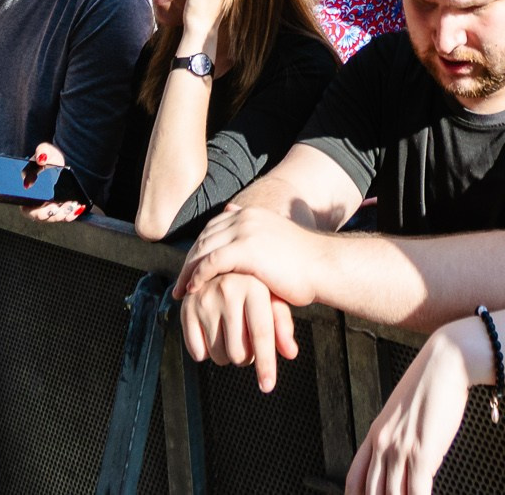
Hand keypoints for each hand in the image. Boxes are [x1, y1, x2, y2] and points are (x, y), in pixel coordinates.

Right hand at [22, 144, 82, 223]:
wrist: (59, 161)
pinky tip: (79, 207)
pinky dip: (72, 214)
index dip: (38, 213)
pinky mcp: (59, 207)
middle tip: (65, 206)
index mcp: (27, 193)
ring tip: (73, 204)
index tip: (50, 207)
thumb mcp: (45, 151)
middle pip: (43, 217)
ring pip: (55, 217)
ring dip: (65, 214)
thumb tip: (41, 158)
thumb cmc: (48, 157)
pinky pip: (64, 216)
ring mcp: (48, 206)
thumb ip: (42, 151)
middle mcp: (37, 203)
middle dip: (55, 215)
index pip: (28, 211)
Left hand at [172, 204, 323, 307]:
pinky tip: (193, 290)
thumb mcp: (275, 242)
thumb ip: (255, 237)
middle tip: (180, 282)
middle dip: (189, 260)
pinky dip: (198, 276)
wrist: (324, 266)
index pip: (213, 228)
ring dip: (188, 271)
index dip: (199, 249)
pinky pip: (211, 262)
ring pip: (203, 249)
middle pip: (204, 237)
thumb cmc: (304, 263)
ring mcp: (244, 230)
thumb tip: (240, 231)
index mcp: (252, 213)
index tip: (190, 269)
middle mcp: (245, 216)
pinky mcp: (245, 249)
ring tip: (181, 290)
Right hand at [177, 272, 299, 390]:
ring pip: (219, 356)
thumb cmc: (253, 288)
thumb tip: (291, 353)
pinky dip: (206, 352)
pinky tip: (212, 334)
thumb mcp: (272, 300)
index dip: (265, 364)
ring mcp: (205, 299)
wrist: (219, 266)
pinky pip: (197, 352)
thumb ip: (283, 326)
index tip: (267, 386)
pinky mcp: (186, 309)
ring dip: (227, 355)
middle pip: (238, 352)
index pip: (261, 335)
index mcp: (254, 288)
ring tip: (230, 335)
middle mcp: (228, 291)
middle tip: (247, 343)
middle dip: (246, 357)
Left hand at [349, 323, 476, 494]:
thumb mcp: (403, 414)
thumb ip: (398, 440)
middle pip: (372, 494)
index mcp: (375, 435)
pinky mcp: (423, 452)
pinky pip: (418, 491)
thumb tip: (405, 465)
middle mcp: (382, 444)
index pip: (355, 479)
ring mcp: (401, 450)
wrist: (445, 363)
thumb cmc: (430, 387)